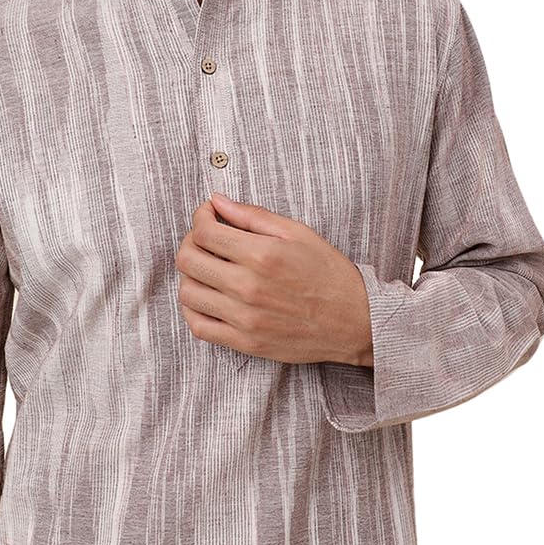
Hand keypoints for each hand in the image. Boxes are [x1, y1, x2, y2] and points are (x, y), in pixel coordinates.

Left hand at [175, 192, 373, 366]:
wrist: (355, 321)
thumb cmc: (329, 273)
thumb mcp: (297, 232)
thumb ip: (252, 216)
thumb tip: (217, 201)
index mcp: (261, 255)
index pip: (203, 232)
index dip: (200, 217)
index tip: (209, 215)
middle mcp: (248, 287)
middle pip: (188, 260)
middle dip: (191, 242)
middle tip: (206, 240)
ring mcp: (244, 318)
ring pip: (188, 292)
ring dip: (191, 275)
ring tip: (208, 268)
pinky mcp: (245, 343)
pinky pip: (198, 327)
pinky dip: (193, 309)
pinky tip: (206, 296)